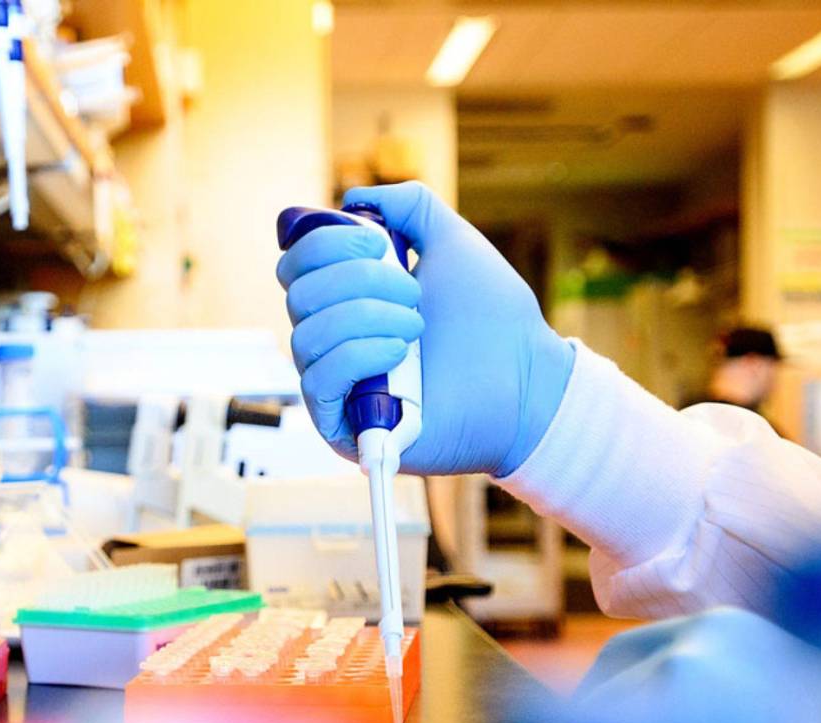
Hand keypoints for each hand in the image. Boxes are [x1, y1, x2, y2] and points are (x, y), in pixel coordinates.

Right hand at [275, 182, 574, 476]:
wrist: (525, 379)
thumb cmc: (494, 318)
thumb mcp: (453, 241)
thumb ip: (409, 206)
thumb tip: (353, 199)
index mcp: (350, 299)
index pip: (296, 265)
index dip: (326, 244)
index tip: (376, 243)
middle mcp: (335, 340)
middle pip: (297, 294)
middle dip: (357, 281)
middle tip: (414, 293)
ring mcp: (338, 385)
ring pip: (304, 336)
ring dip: (365, 318)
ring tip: (417, 326)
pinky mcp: (344, 426)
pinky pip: (317, 381)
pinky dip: (357, 355)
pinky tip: (399, 353)